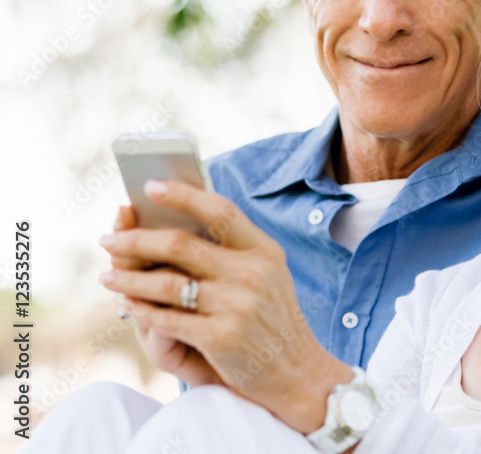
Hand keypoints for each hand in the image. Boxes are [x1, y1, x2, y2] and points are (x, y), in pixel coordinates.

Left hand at [99, 181, 351, 432]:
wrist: (297, 371)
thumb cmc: (270, 317)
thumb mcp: (266, 274)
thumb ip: (232, 251)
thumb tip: (173, 223)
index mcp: (264, 250)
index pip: (220, 211)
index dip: (184, 195)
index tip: (149, 185)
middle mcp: (252, 273)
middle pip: (181, 245)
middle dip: (136, 241)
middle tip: (107, 239)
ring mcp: (237, 305)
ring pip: (167, 284)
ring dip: (128, 279)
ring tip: (106, 276)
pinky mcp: (222, 338)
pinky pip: (168, 320)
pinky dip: (142, 311)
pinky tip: (127, 305)